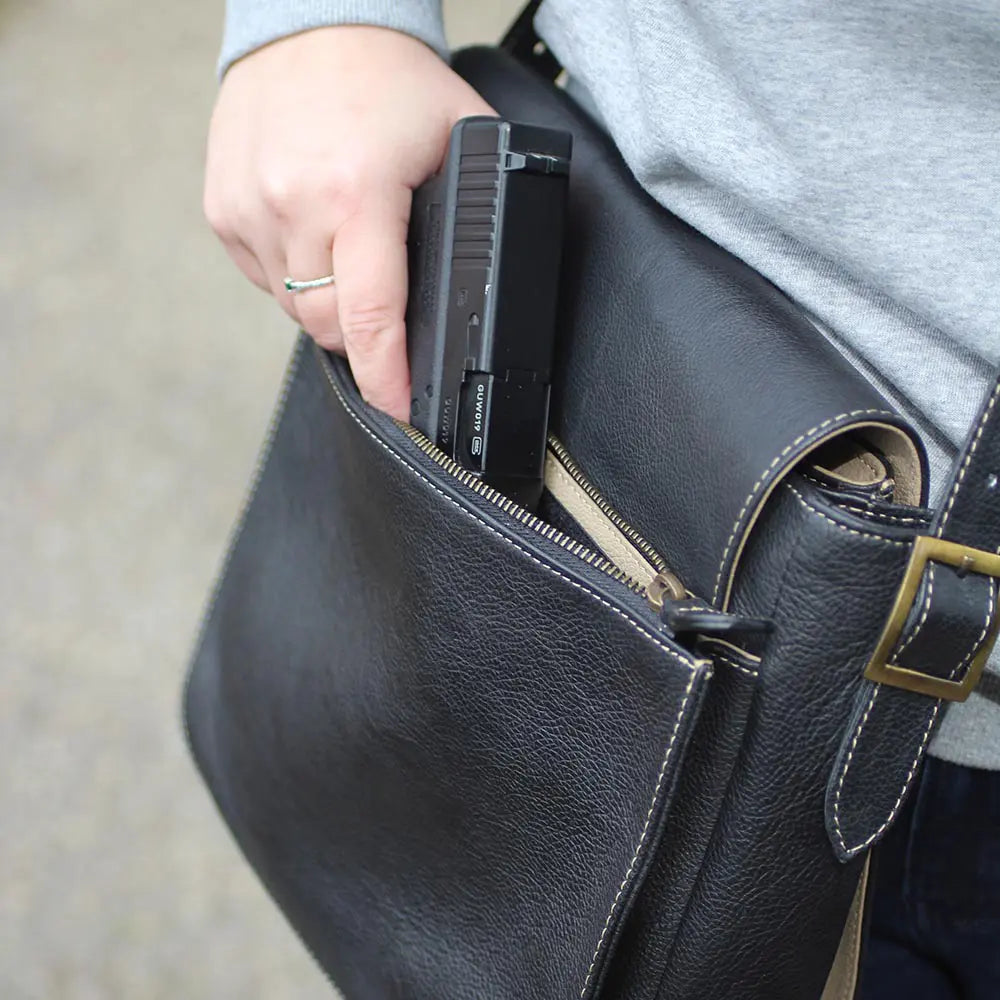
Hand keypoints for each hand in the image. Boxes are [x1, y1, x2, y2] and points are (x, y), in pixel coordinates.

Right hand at [204, 26, 494, 419]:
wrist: (307, 23)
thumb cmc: (388, 78)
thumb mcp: (460, 134)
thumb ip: (477, 209)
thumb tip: (490, 280)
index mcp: (354, 194)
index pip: (367, 316)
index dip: (386, 376)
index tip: (400, 409)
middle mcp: (291, 205)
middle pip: (329, 325)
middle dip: (363, 338)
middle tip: (389, 313)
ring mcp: (247, 210)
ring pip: (295, 308)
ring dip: (329, 305)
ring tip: (352, 254)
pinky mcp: (222, 211)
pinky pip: (264, 280)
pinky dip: (294, 277)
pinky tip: (315, 235)